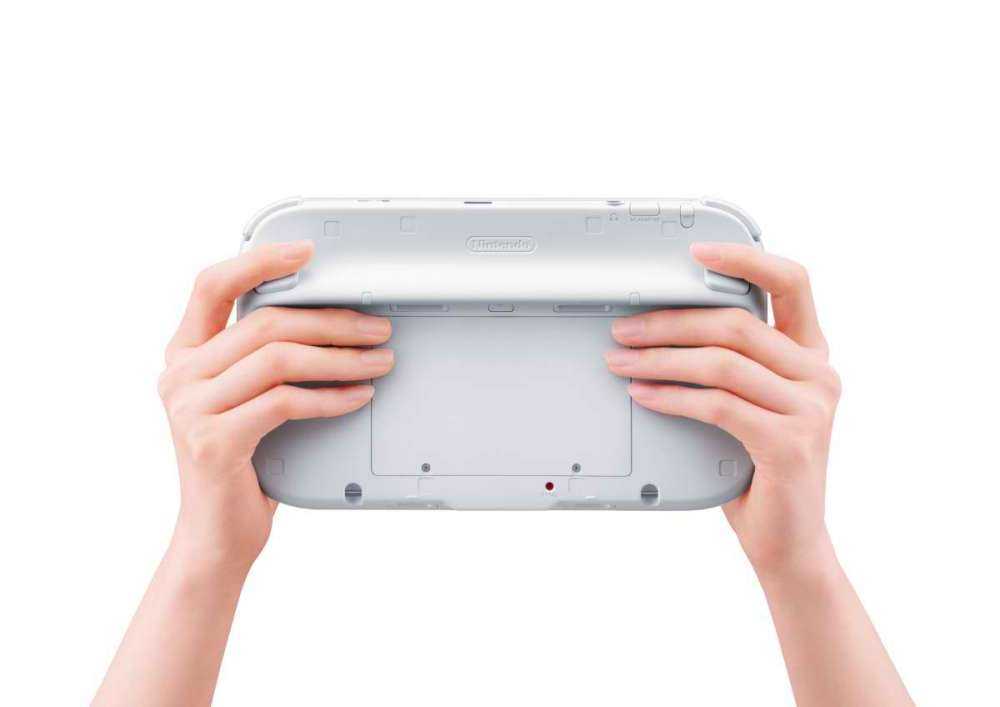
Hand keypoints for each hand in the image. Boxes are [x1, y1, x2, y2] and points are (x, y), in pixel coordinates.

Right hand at [157, 240, 393, 569]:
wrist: (217, 537)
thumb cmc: (243, 464)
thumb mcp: (244, 401)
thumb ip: (263, 362)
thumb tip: (333, 323)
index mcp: (185, 355)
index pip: (212, 285)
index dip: (259, 261)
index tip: (307, 251)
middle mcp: (180, 375)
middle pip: (265, 323)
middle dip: (332, 321)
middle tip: (378, 327)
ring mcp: (191, 407)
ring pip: (280, 358)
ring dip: (341, 358)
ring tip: (380, 362)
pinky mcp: (214, 440)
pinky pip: (286, 401)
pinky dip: (331, 397)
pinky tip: (359, 397)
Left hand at [605, 242, 840, 578]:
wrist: (787, 540)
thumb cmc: (758, 468)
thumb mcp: (750, 404)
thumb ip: (729, 365)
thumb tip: (657, 332)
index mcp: (811, 355)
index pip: (792, 284)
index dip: (745, 259)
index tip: (696, 252)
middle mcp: (818, 374)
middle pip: (736, 324)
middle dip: (669, 322)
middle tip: (623, 330)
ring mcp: (810, 408)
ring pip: (721, 362)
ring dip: (660, 359)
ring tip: (620, 363)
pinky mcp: (789, 441)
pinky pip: (716, 404)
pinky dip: (671, 396)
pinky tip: (642, 395)